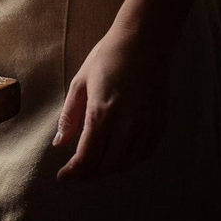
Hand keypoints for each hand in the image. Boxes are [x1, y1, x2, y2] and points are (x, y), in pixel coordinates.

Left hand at [53, 27, 170, 180]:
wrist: (145, 43)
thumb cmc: (108, 58)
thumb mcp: (80, 83)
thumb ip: (69, 117)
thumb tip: (60, 144)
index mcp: (102, 114)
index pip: (86, 157)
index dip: (73, 172)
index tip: (63, 177)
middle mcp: (127, 126)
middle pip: (106, 165)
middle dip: (88, 174)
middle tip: (76, 174)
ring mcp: (146, 126)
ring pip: (126, 163)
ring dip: (108, 169)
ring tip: (94, 167)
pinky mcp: (160, 124)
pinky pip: (144, 154)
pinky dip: (129, 161)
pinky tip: (119, 157)